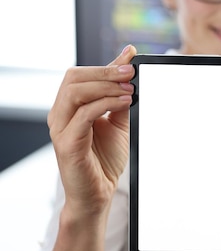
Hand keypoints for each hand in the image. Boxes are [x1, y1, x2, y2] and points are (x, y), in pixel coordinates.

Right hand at [48, 45, 136, 216]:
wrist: (98, 193)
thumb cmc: (105, 159)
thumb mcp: (118, 121)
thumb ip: (119, 97)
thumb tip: (129, 70)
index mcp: (69, 107)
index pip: (79, 75)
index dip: (105, 64)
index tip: (131, 58)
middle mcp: (60, 115)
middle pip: (73, 78)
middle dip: (105, 72)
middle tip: (131, 73)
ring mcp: (60, 129)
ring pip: (75, 92)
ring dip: (106, 86)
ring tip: (130, 89)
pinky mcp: (67, 144)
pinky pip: (83, 115)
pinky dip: (105, 104)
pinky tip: (124, 103)